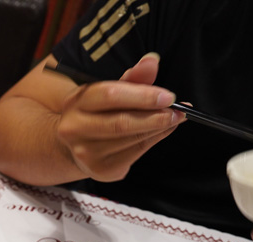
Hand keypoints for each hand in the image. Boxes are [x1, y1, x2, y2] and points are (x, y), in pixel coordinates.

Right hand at [55, 53, 185, 181]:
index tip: (168, 96)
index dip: (142, 96)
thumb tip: (152, 61)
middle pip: (121, 122)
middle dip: (155, 116)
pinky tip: (162, 131)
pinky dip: (153, 141)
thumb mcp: (109, 92)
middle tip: (177, 111)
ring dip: (159, 129)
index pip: (110, 96)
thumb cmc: (97, 114)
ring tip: (174, 119)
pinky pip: (135, 153)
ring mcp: (85, 152)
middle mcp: (74, 128)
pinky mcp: (100, 169)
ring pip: (131, 139)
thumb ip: (132, 78)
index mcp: (75, 102)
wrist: (75, 147)